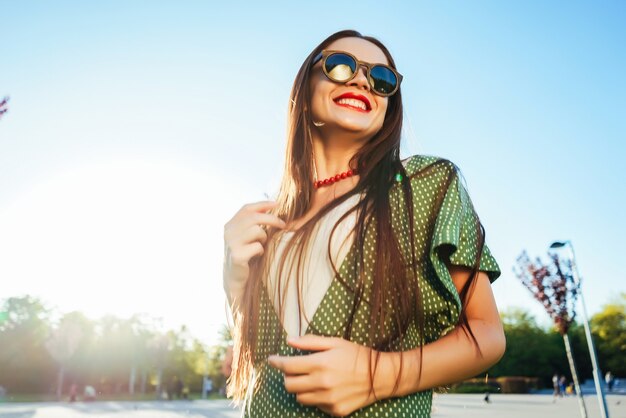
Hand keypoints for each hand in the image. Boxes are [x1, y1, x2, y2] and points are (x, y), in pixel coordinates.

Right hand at [223, 201, 285, 307]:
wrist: (234, 277)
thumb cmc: (245, 253)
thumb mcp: (246, 235)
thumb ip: (253, 223)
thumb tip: (273, 207)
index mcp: (230, 225)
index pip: (247, 209)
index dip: (263, 204)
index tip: (277, 204)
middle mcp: (228, 232)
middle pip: (254, 217)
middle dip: (272, 219)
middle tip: (283, 224)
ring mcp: (231, 244)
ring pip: (257, 231)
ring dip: (264, 237)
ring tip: (261, 245)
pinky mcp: (237, 256)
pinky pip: (258, 247)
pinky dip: (261, 250)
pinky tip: (257, 255)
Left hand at [267, 335, 387, 416]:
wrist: (381, 376)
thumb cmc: (357, 355)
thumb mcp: (335, 342)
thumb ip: (310, 342)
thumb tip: (289, 341)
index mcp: (320, 364)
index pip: (287, 366)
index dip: (276, 362)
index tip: (271, 359)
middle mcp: (322, 383)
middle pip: (289, 385)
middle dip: (287, 376)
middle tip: (294, 369)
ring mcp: (328, 400)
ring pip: (300, 398)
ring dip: (300, 388)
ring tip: (310, 378)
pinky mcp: (335, 410)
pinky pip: (315, 405)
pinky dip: (315, 397)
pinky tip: (325, 388)